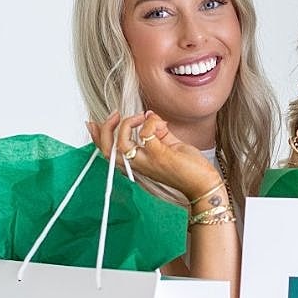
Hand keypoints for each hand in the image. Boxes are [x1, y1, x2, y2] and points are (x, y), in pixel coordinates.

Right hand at [86, 111, 220, 202]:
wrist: (203, 183)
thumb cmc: (188, 168)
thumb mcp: (167, 145)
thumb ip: (155, 131)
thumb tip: (148, 115)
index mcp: (137, 163)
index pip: (108, 152)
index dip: (96, 137)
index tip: (93, 122)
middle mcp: (137, 165)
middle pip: (106, 149)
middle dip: (105, 128)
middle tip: (115, 115)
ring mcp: (146, 161)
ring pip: (120, 143)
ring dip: (125, 124)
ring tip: (138, 118)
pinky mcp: (158, 156)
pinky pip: (146, 134)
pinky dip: (151, 123)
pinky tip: (161, 124)